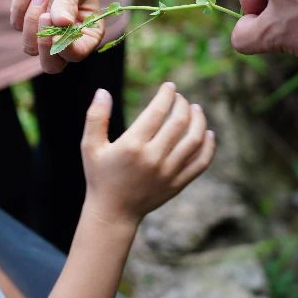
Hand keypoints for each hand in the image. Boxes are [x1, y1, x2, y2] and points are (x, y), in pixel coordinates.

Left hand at [11, 0, 102, 72]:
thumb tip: (62, 25)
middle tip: (43, 17)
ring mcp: (44, 28)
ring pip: (30, 47)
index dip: (65, 47)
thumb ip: (67, 3)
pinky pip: (16, 25)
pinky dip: (20, 6)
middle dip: (43, 46)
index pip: (77, 54)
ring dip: (30, 20)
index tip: (56, 21)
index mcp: (88, 29)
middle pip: (52, 65)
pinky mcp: (25, 17)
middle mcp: (67, 34)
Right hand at [80, 83, 215, 225]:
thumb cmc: (99, 175)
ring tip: (196, 109)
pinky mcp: (178, 183)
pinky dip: (208, 146)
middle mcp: (153, 158)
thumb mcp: (90, 145)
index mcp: (132, 145)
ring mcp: (168, 172)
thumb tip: (102, 91)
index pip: (157, 112)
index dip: (166, 95)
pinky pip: (201, 162)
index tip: (169, 86)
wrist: (113, 211)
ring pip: (194, 140)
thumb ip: (95, 117)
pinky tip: (207, 134)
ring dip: (199, 121)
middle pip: (178, 123)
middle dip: (182, 104)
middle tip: (180, 97)